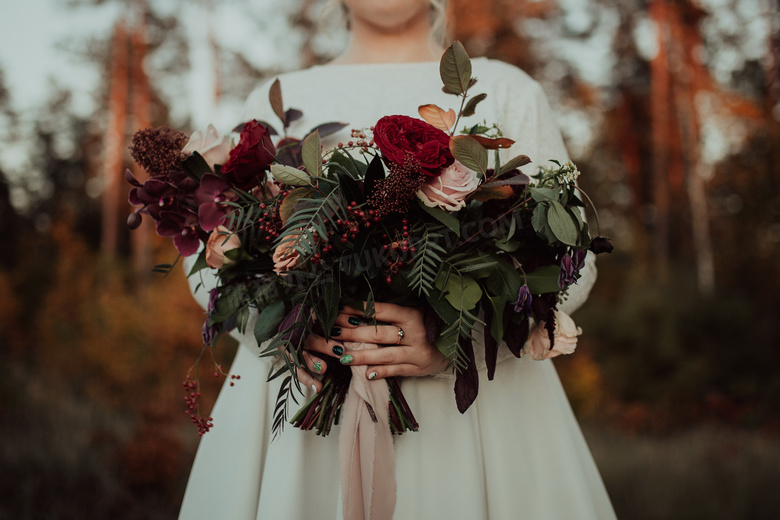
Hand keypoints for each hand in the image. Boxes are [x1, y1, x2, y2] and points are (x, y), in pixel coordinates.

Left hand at [305, 302, 446, 382]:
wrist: (454, 346)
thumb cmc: (428, 326)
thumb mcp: (414, 313)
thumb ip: (391, 313)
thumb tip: (358, 308)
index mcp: (413, 314)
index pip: (383, 310)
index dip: (361, 309)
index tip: (341, 308)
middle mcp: (416, 333)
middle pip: (380, 333)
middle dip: (354, 332)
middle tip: (334, 331)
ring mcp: (418, 352)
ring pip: (386, 354)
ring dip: (362, 355)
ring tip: (343, 356)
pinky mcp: (418, 368)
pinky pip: (397, 371)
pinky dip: (381, 373)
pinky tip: (365, 374)